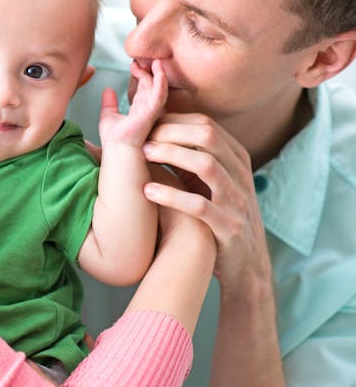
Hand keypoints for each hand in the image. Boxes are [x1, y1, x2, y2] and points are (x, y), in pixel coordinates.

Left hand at [98, 60, 166, 146]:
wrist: (116, 149)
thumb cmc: (115, 138)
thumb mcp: (108, 116)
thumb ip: (109, 103)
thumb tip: (107, 90)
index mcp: (139, 108)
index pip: (143, 87)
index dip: (140, 74)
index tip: (133, 65)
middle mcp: (148, 108)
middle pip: (151, 84)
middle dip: (147, 71)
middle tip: (139, 60)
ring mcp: (151, 110)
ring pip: (158, 87)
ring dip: (157, 73)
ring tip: (154, 61)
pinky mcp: (152, 112)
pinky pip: (160, 95)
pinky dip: (161, 83)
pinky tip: (159, 72)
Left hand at [140, 113, 271, 287]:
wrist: (245, 266)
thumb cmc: (216, 216)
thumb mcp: (207, 182)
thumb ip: (187, 158)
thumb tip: (150, 130)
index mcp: (235, 159)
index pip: (205, 124)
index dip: (173, 119)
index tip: (144, 122)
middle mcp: (239, 174)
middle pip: (207, 136)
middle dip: (170, 131)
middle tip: (140, 135)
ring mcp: (236, 201)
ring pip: (207, 165)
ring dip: (171, 155)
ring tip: (142, 154)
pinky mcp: (229, 228)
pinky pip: (201, 207)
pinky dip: (172, 196)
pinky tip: (148, 192)